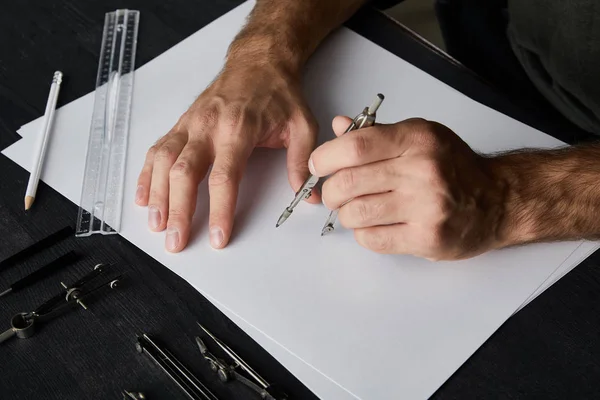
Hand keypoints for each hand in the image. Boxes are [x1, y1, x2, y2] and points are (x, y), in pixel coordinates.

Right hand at [135, 63, 318, 251]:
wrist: (258, 61)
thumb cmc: (278, 92)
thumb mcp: (302, 124)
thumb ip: (302, 161)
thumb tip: (307, 195)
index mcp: (239, 128)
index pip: (225, 176)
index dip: (219, 209)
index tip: (218, 236)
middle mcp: (208, 126)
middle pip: (186, 172)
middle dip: (179, 210)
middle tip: (176, 240)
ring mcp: (191, 124)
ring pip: (165, 161)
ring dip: (157, 194)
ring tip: (156, 224)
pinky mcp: (182, 123)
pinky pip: (158, 149)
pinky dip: (148, 174)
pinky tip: (143, 196)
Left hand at [310, 117, 507, 260]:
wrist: (498, 200)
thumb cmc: (454, 168)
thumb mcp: (420, 136)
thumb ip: (377, 134)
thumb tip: (338, 127)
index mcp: (416, 140)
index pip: (355, 147)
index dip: (326, 158)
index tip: (319, 165)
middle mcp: (421, 171)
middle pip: (348, 183)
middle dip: (330, 191)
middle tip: (334, 193)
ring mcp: (425, 207)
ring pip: (355, 214)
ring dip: (345, 214)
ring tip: (355, 209)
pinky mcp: (427, 238)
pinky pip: (372, 239)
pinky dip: (363, 233)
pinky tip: (374, 225)